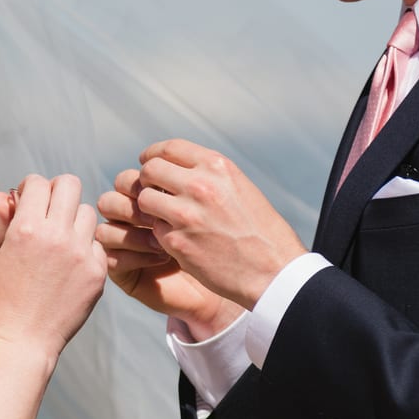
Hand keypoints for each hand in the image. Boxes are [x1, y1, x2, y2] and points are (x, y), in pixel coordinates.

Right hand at [0, 173, 107, 359]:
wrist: (22, 341)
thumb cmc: (2, 297)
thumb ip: (8, 219)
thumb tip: (9, 193)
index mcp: (26, 228)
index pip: (37, 183)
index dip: (31, 187)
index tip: (29, 199)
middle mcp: (56, 236)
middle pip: (69, 185)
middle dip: (57, 191)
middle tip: (49, 208)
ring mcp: (80, 254)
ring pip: (86, 212)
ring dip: (72, 219)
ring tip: (59, 238)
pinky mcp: (96, 272)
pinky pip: (96, 243)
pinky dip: (83, 247)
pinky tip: (69, 264)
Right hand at [95, 169, 226, 331]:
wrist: (237, 284)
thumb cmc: (226, 242)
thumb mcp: (209, 205)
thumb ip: (187, 181)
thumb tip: (169, 164)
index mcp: (152, 194)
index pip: (136, 173)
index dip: (151, 177)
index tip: (179, 192)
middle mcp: (133, 215)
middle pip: (115, 191)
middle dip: (139, 202)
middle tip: (166, 218)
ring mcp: (123, 241)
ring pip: (105, 221)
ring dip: (134, 231)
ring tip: (163, 244)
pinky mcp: (120, 269)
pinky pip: (109, 253)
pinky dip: (134, 254)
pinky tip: (160, 259)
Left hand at [134, 139, 306, 310]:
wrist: (273, 270)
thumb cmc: (259, 230)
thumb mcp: (239, 187)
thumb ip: (208, 174)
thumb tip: (175, 167)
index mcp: (217, 167)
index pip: (169, 148)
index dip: (153, 154)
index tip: (148, 162)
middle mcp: (200, 185)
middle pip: (150, 170)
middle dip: (147, 181)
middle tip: (154, 192)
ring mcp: (186, 214)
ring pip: (144, 199)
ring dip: (150, 207)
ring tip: (164, 217)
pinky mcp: (177, 242)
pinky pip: (153, 229)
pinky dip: (161, 233)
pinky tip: (178, 240)